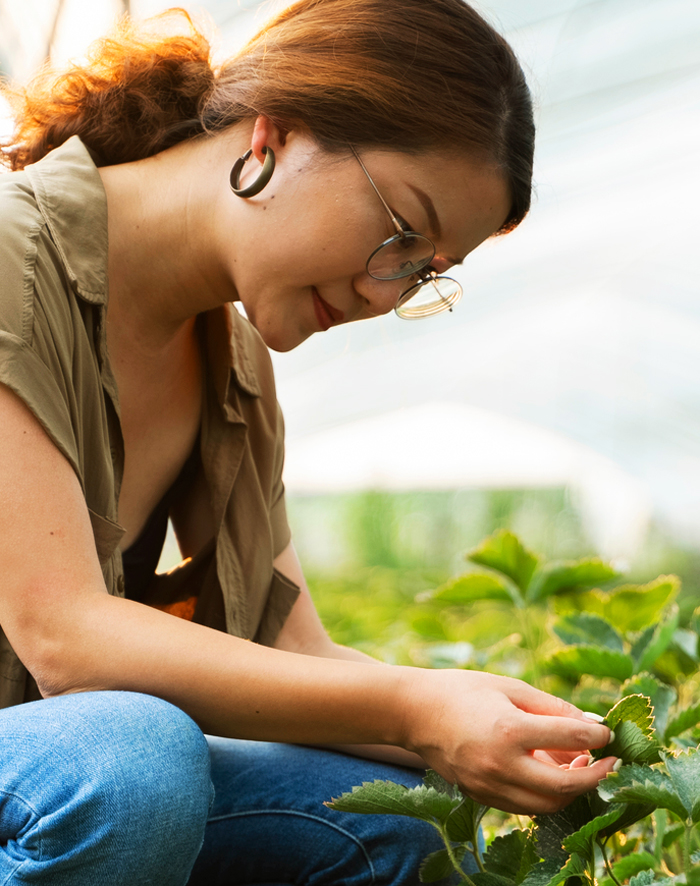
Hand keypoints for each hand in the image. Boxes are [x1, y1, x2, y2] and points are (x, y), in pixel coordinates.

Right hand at [401, 668, 617, 814]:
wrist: (414, 711)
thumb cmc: (463, 691)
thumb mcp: (510, 688)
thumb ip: (553, 707)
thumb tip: (592, 724)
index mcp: (509, 729)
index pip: (570, 738)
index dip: (596, 736)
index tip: (607, 732)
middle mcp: (500, 764)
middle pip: (565, 786)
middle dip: (596, 776)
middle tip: (610, 761)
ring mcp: (489, 786)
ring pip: (547, 805)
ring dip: (572, 790)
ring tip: (580, 767)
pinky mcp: (481, 797)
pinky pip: (525, 806)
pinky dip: (545, 794)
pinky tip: (551, 773)